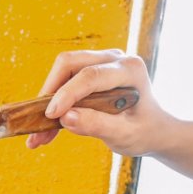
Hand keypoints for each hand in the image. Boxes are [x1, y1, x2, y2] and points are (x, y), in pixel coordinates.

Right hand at [26, 50, 176, 154]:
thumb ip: (98, 125)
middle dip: (50, 91)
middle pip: (70, 62)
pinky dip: (54, 100)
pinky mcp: (92, 69)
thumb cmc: (143, 132)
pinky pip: (65, 78)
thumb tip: (65, 118)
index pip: (91, 76)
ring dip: (48, 97)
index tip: (50, 116)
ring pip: (63, 68)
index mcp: (130, 70)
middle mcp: (116, 58)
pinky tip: (48, 126)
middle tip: (40, 123)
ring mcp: (102, 61)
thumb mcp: (125, 135)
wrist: (152, 128)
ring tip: (41, 133)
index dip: (67, 94)